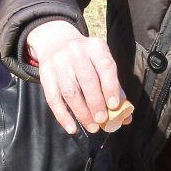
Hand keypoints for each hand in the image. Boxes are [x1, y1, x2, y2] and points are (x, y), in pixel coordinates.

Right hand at [26, 19, 129, 134]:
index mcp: (96, 47)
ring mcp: (59, 62)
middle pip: (87, 80)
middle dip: (96, 103)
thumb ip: (114, 88)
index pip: (105, 66)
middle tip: (102, 120)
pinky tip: (72, 128)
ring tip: (92, 127)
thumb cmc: (86, 60)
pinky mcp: (45, 74)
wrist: (56, 42)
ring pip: (70, 91)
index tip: (114, 106)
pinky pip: (53, 98)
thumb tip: (125, 116)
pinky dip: (62, 116)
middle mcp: (76, 52)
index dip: (110, 87)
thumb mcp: (101, 64)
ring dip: (82, 112)